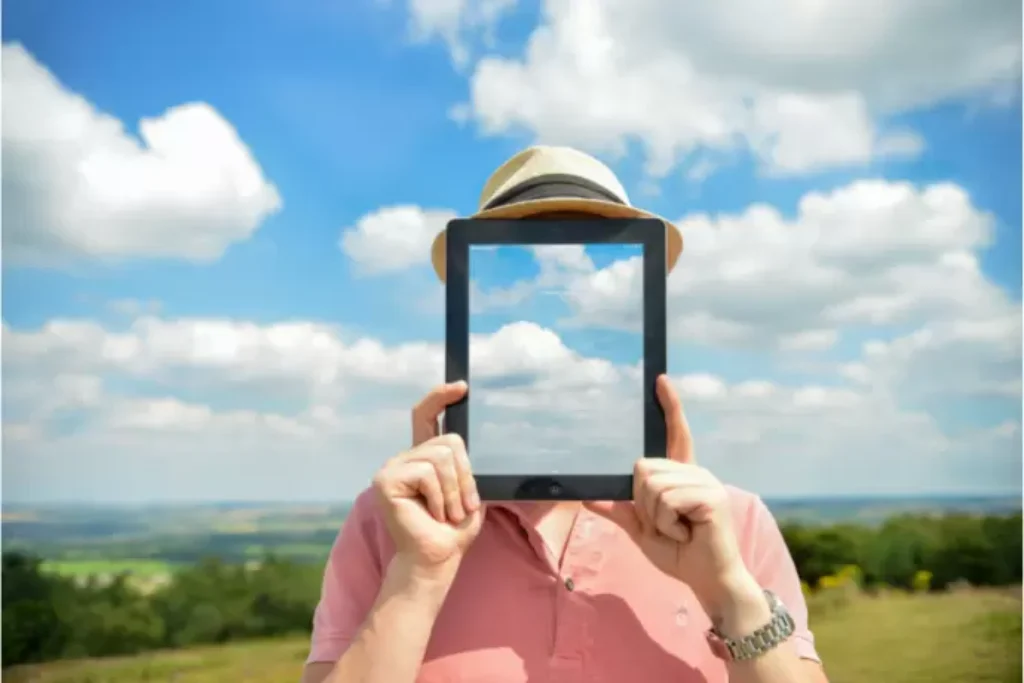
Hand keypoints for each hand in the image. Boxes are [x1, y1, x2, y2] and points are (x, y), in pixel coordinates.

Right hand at [373, 382, 482, 576]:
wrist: (437, 557)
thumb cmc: (453, 529)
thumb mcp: (467, 490)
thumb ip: (463, 465)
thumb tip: (466, 443)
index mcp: (423, 457)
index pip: (426, 416)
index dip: (440, 397)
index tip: (461, 387)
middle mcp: (405, 458)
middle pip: (449, 441)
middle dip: (465, 476)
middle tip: (461, 506)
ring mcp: (392, 467)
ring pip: (441, 458)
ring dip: (455, 492)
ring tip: (448, 514)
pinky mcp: (385, 480)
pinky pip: (427, 474)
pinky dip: (440, 497)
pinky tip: (433, 514)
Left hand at [586, 375, 754, 616]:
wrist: (708, 580)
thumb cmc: (680, 555)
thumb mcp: (643, 531)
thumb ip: (620, 511)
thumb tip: (586, 498)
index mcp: (682, 476)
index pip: (675, 433)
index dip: (669, 406)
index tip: (660, 379)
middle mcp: (695, 472)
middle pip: (642, 468)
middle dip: (643, 504)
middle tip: (667, 526)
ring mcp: (705, 482)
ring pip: (651, 485)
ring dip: (655, 517)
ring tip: (678, 530)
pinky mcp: (711, 496)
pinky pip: (666, 501)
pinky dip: (667, 524)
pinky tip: (687, 533)